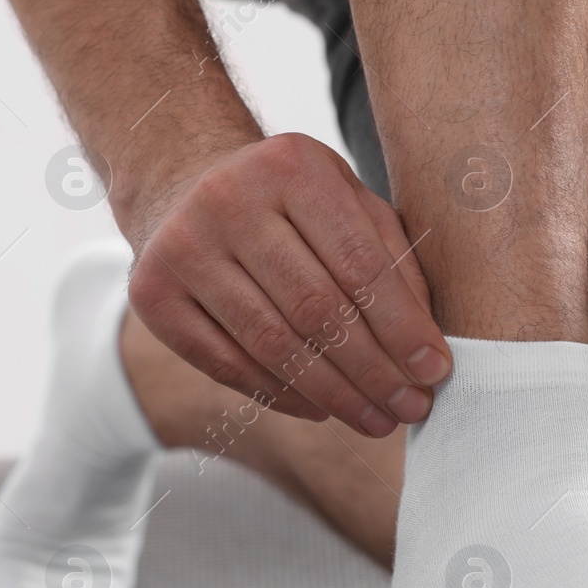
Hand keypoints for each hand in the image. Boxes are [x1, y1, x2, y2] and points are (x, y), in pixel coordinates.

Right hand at [126, 133, 449, 436]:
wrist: (186, 181)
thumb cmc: (293, 202)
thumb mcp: (351, 203)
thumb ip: (394, 261)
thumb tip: (426, 350)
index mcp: (292, 167)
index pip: (359, 264)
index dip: (402, 326)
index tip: (435, 371)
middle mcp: (228, 200)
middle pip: (316, 310)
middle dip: (373, 371)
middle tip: (412, 409)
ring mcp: (182, 247)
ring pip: (272, 344)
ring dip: (333, 395)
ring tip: (376, 420)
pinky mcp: (152, 293)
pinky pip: (226, 364)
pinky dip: (280, 396)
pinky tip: (321, 411)